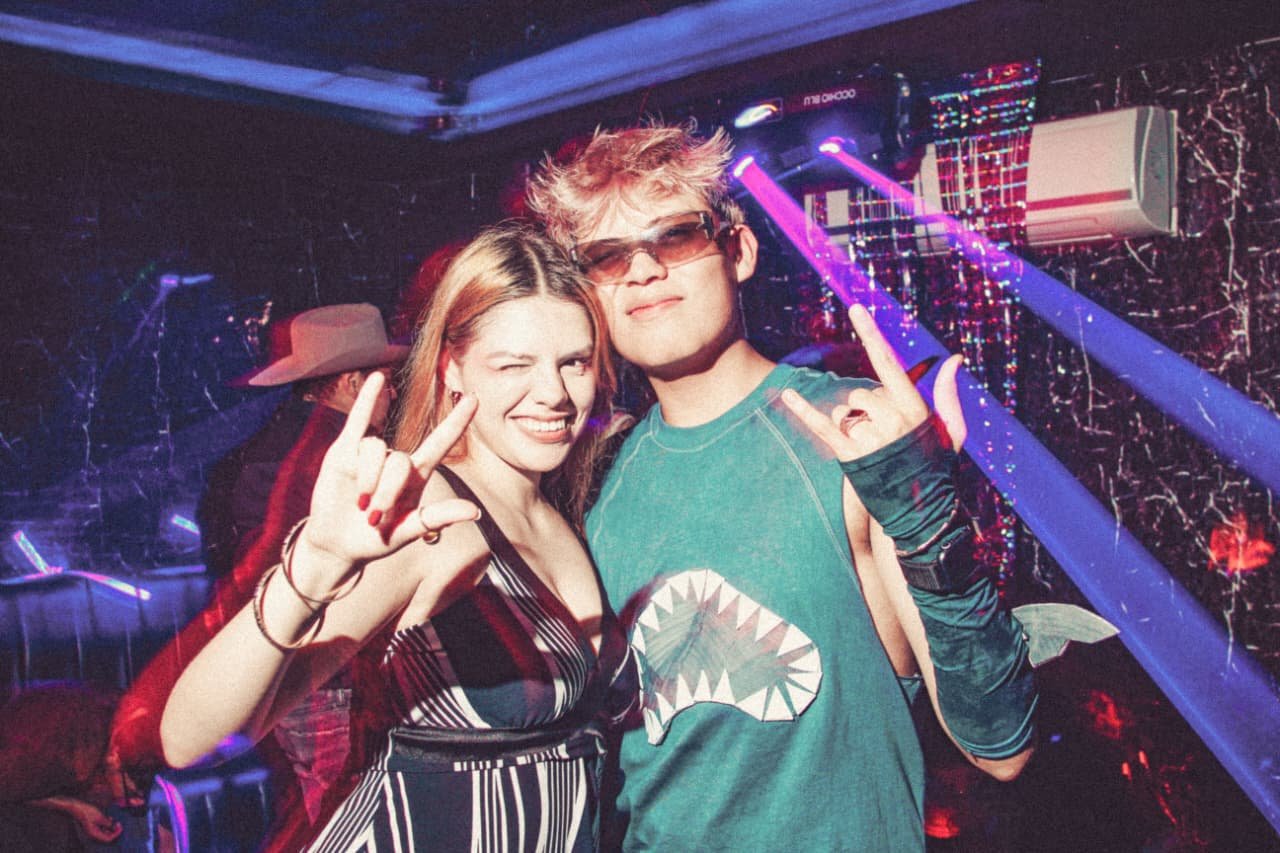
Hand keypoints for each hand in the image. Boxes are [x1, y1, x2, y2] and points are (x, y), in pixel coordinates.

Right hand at [56, 797, 122, 843]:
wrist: (76, 806)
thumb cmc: (86, 811)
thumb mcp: (99, 816)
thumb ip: (106, 822)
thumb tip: (113, 826)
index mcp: (94, 833)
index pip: (108, 838)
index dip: (116, 833)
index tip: (119, 825)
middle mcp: (93, 833)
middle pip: (106, 836)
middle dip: (114, 831)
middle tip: (118, 823)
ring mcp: (92, 830)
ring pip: (104, 832)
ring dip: (111, 827)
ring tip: (113, 820)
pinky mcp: (92, 826)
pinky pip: (101, 828)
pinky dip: (106, 824)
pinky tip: (109, 818)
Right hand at [299, 372, 480, 574]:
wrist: (338, 545)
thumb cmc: (377, 540)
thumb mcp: (408, 531)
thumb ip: (438, 518)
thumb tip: (475, 511)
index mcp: (417, 476)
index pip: (441, 443)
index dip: (457, 421)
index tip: (474, 398)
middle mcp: (395, 460)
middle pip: (399, 461)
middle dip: (387, 492)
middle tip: (374, 518)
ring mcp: (370, 454)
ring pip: (375, 450)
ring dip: (369, 479)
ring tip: (361, 504)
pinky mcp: (344, 452)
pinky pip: (358, 421)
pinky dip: (368, 399)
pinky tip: (376, 379)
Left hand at [781, 304, 965, 459]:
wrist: (921, 511)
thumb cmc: (937, 467)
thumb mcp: (950, 430)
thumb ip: (948, 393)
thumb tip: (954, 359)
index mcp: (913, 408)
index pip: (887, 362)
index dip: (871, 334)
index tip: (855, 309)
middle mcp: (890, 419)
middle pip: (861, 394)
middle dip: (867, 409)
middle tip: (886, 436)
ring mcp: (869, 439)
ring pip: (844, 412)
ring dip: (851, 425)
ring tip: (872, 449)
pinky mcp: (849, 456)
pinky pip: (822, 427)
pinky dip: (803, 411)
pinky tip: (786, 394)